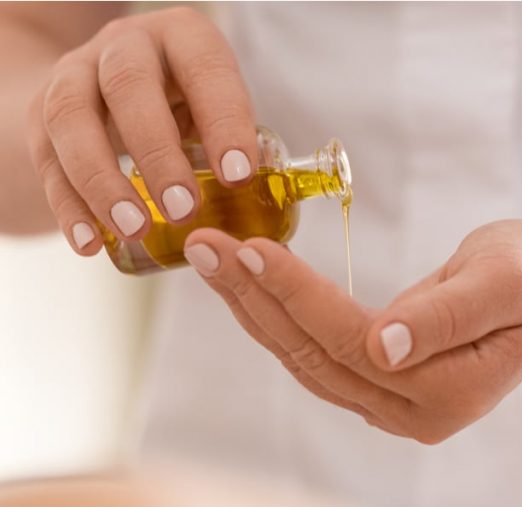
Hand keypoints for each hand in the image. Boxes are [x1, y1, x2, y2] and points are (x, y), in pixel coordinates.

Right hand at [25, 7, 256, 253]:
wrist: (110, 91)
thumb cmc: (186, 104)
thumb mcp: (217, 107)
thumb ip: (240, 143)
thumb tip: (271, 204)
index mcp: (183, 38)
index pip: (205, 69)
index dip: (223, 120)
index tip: (239, 176)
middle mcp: (126, 46)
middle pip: (130, 87)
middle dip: (157, 153)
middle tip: (184, 208)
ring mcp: (75, 74)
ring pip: (73, 117)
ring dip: (104, 180)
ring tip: (136, 229)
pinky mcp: (40, 114)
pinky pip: (47, 159)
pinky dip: (69, 206)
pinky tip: (92, 243)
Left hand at [183, 220, 521, 443]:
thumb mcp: (508, 278)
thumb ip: (451, 312)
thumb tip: (384, 347)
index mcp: (452, 392)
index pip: (354, 344)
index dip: (298, 297)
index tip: (249, 248)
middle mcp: (417, 414)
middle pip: (317, 357)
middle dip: (257, 299)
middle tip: (204, 245)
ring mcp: (396, 408)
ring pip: (308, 360)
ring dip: (256, 309)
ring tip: (212, 259)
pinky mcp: (381, 389)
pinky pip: (317, 356)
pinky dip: (278, 318)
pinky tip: (247, 287)